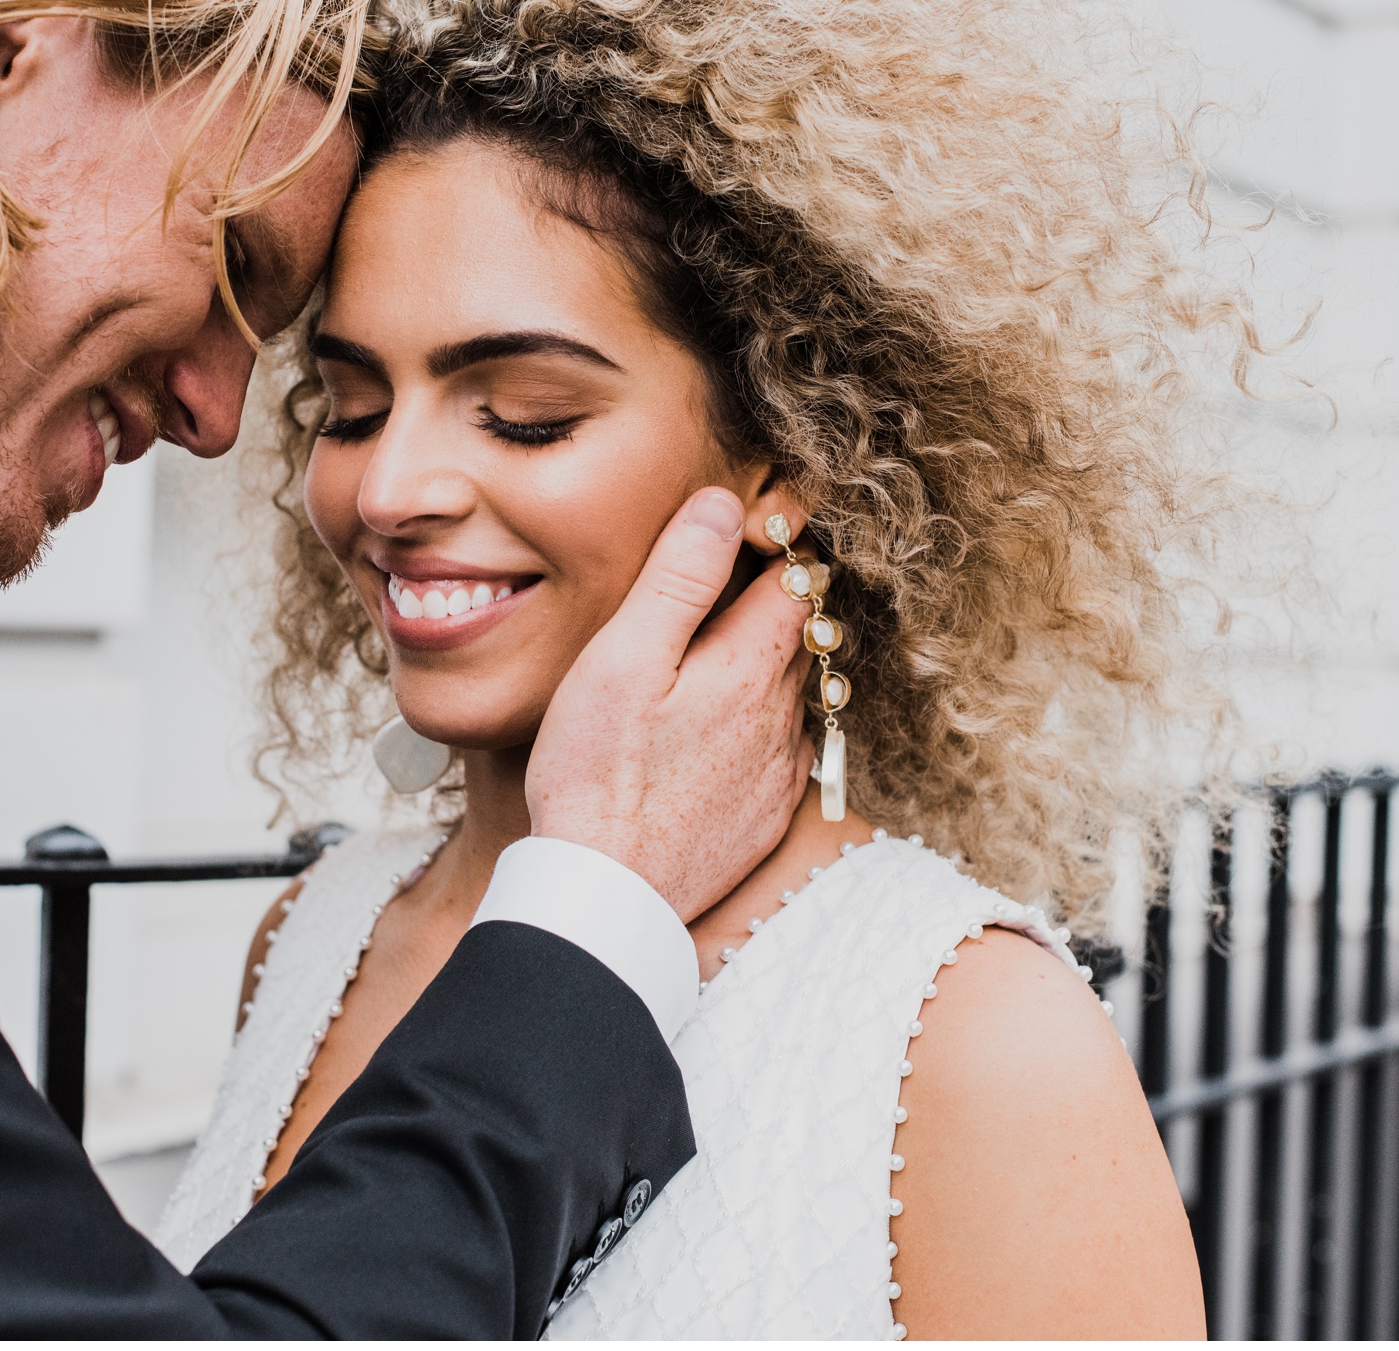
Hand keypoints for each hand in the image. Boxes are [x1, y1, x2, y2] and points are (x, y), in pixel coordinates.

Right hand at [526, 487, 814, 921]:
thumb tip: (722, 504)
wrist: (607, 895)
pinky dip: (762, 725)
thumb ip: (678, 577)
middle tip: (728, 579)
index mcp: (750, 666)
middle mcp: (782, 717)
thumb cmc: (597, 774)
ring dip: (767, 665)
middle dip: (775, 602)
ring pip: (793, 694)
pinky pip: (783, 750)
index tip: (750, 526)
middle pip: (801, 636)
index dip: (779, 545)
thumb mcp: (624, 658)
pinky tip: (718, 730)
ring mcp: (780, 771)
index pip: (798, 580)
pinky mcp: (766, 816)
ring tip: (716, 653)